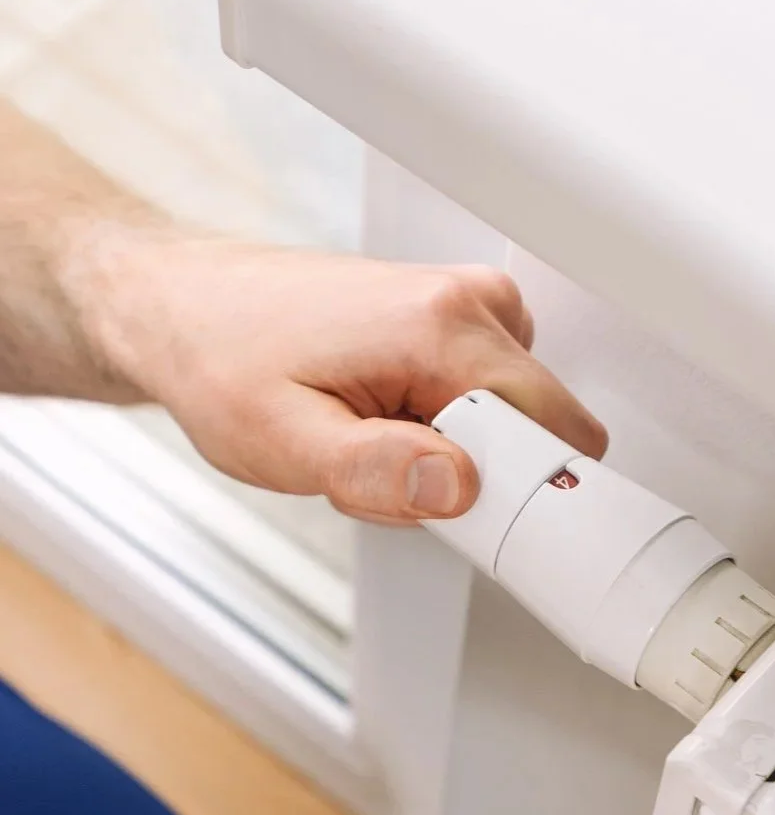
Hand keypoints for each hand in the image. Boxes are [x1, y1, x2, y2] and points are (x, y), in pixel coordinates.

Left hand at [78, 225, 606, 521]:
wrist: (183, 310)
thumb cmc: (220, 361)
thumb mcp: (284, 442)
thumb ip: (376, 471)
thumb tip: (461, 487)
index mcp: (439, 325)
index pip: (551, 430)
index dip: (514, 491)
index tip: (459, 512)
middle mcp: (466, 302)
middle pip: (535, 430)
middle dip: (473, 477)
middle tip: (388, 474)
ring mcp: (464, 305)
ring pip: (509, 424)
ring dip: (450, 458)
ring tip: (372, 443)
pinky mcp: (453, 320)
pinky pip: (484, 403)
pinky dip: (439, 431)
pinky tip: (380, 423)